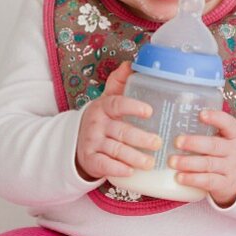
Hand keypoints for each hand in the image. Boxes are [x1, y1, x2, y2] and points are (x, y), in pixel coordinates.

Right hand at [75, 61, 162, 181]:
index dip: (133, 107)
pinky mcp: (90, 159)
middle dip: (141, 138)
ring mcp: (92, 142)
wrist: (77, 141)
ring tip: (150, 162)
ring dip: (134, 157)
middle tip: (158, 143)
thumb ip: (119, 83)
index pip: (118, 104)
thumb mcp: (108, 100)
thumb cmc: (102, 119)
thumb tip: (131, 64)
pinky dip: (117, 169)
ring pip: (116, 150)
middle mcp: (97, 124)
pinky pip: (104, 165)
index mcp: (104, 106)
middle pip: (121, 131)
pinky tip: (130, 172)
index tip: (149, 111)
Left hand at [170, 109, 235, 207]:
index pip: (228, 124)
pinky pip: (208, 181)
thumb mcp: (222, 140)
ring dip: (188, 162)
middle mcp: (233, 151)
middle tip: (177, 142)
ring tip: (172, 161)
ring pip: (208, 164)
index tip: (201, 114)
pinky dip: (193, 179)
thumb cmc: (223, 154)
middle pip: (214, 145)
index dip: (216, 118)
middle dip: (194, 143)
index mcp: (233, 136)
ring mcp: (230, 169)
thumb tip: (172, 121)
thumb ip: (205, 131)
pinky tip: (180, 177)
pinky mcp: (224, 184)